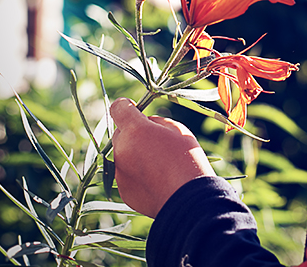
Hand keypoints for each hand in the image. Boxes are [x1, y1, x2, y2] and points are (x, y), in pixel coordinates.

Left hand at [110, 98, 214, 217]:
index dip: (125, 107)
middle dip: (132, 134)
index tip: (133, 110)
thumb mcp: (177, 129)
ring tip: (158, 166)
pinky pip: (126, 175)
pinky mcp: (123, 189)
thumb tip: (144, 125)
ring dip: (134, 155)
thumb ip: (155, 122)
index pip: (118, 108)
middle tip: (154, 142)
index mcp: (135, 130)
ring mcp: (120, 172)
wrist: (189, 200)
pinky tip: (156, 180)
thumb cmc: (188, 160)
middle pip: (120, 134)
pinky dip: (136, 174)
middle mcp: (121, 149)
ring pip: (122, 155)